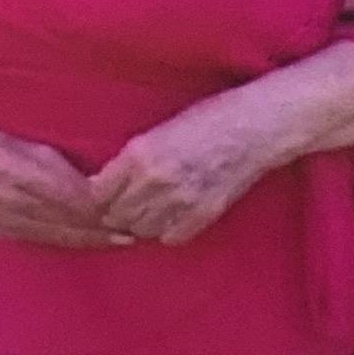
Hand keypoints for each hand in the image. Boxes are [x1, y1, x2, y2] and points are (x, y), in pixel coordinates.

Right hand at [0, 130, 120, 250]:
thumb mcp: (33, 140)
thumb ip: (63, 165)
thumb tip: (103, 188)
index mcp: (7, 165)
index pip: (66, 195)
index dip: (100, 207)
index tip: (127, 211)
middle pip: (63, 220)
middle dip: (101, 229)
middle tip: (133, 234)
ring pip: (55, 235)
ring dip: (89, 240)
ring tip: (118, 241)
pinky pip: (41, 240)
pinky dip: (68, 240)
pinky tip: (89, 241)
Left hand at [84, 87, 285, 248]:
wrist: (255, 126)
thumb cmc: (209, 117)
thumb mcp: (161, 129)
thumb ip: (134, 158)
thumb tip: (106, 181)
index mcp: (139, 154)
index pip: (99, 193)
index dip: (99, 196)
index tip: (104, 194)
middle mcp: (155, 181)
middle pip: (117, 215)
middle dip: (115, 212)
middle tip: (124, 205)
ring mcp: (179, 201)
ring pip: (140, 230)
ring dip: (139, 223)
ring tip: (147, 211)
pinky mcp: (202, 215)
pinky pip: (169, 237)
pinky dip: (165, 231)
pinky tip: (170, 217)